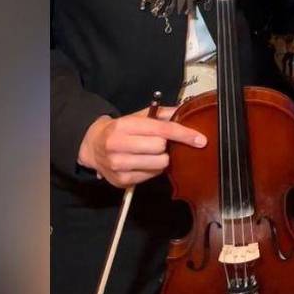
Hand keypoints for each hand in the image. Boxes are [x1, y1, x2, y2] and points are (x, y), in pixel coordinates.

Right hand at [77, 106, 206, 188]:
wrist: (92, 145)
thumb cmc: (120, 130)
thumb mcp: (138, 116)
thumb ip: (162, 114)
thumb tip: (186, 112)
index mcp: (124, 125)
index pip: (162, 130)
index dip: (184, 134)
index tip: (200, 139)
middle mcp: (118, 145)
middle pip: (161, 148)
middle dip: (166, 145)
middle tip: (159, 143)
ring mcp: (118, 165)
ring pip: (159, 164)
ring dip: (162, 159)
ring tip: (151, 153)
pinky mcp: (121, 181)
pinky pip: (151, 176)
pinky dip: (153, 169)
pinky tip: (144, 162)